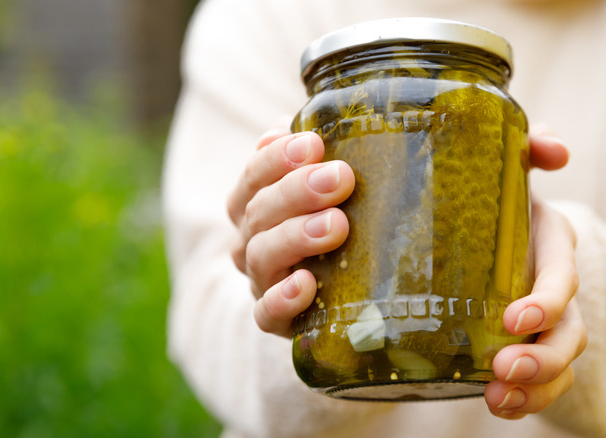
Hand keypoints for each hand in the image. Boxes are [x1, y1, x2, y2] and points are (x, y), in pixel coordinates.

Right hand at [227, 126, 354, 337]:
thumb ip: (330, 155)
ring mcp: (261, 281)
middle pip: (259, 211)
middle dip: (297, 191)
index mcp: (257, 201)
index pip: (254, 174)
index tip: (314, 143)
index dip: (277, 157)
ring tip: (336, 225)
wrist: (340, 296)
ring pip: (261, 256)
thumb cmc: (338, 225)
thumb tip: (353, 112)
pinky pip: (267, 314)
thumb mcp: (334, 189)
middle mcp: (252, 239)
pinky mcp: (276, 321)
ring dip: (296, 236)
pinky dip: (283, 299)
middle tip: (340, 178)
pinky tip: (307, 285)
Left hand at [484, 127, 587, 418]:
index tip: (513, 319)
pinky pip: (540, 382)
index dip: (546, 302)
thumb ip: (532, 146)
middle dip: (542, 357)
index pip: (563, 278)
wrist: (493, 225)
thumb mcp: (513, 168)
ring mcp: (545, 324)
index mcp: (552, 246)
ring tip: (498, 398)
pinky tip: (499, 403)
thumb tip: (556, 148)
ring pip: (558, 365)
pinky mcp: (526, 345)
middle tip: (504, 367)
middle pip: (569, 334)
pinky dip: (524, 399)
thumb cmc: (502, 197)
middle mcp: (556, 289)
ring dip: (535, 386)